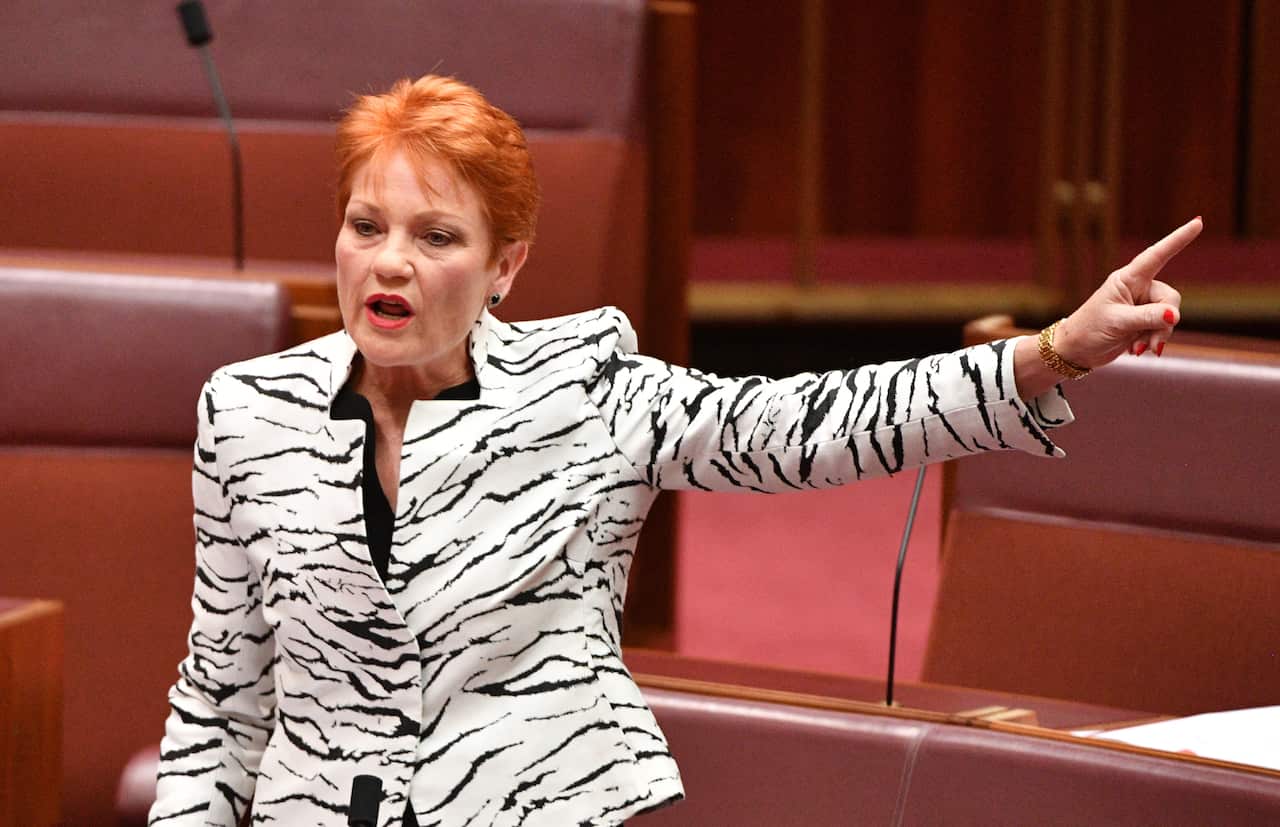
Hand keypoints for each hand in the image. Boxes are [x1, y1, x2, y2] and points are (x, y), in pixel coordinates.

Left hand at [1053, 217, 1200, 367]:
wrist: (1077, 351)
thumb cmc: (1089, 330)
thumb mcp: (1118, 323)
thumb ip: (1147, 318)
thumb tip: (1174, 315)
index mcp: (1127, 279)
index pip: (1156, 255)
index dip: (1178, 239)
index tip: (1198, 222)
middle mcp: (1138, 288)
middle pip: (1170, 298)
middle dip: (1165, 322)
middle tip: (1151, 343)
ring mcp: (1142, 305)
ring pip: (1170, 316)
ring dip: (1158, 335)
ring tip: (1139, 349)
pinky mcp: (1144, 321)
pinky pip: (1163, 328)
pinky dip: (1154, 341)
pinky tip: (1137, 350)